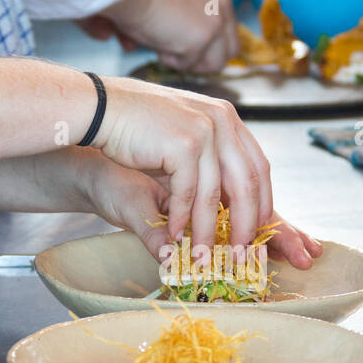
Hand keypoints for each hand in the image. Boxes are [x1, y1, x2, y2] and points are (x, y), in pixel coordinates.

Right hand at [93, 0, 238, 73]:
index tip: (183, 43)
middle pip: (230, 49)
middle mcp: (222, 1)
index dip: (206, 43)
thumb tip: (169, 43)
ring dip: (188, 61)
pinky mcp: (202, 38)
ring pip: (215, 64)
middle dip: (204, 59)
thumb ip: (180, 16)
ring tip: (164, 44)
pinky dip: (170, 59)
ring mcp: (215, 21)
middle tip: (177, 53)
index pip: (226, 27)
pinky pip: (189, 65)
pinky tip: (156, 41)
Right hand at [93, 75, 269, 249]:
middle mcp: (221, 120)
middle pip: (246, 183)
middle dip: (244, 225)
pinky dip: (180, 219)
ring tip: (203, 255)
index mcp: (226, 117)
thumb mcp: (182, 141)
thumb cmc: (138, 125)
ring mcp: (204, 130)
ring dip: (207, 230)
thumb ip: (207, 167)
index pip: (258, 165)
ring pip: (215, 194)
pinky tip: (173, 234)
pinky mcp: (184, 144)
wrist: (101, 107)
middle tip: (238, 253)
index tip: (256, 230)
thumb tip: (231, 209)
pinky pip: (188, 193)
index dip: (261, 202)